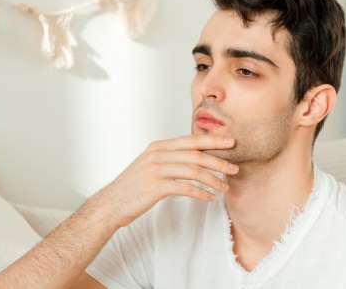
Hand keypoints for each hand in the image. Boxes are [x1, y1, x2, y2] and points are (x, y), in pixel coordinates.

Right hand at [94, 134, 237, 227]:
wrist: (110, 204)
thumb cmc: (132, 188)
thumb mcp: (149, 165)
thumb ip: (169, 158)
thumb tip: (193, 158)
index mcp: (158, 147)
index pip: (190, 140)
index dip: (212, 140)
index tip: (230, 142)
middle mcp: (157, 154)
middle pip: (195, 154)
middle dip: (218, 160)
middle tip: (234, 167)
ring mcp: (155, 170)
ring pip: (193, 170)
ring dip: (213, 179)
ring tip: (225, 186)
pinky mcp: (155, 187)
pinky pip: (185, 188)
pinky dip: (201, 192)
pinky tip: (210, 197)